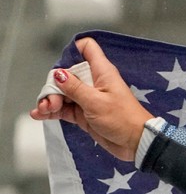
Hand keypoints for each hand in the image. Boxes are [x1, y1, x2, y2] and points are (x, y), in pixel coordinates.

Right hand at [30, 37, 153, 161]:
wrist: (137, 144)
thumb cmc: (122, 119)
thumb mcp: (96, 102)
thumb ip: (74, 88)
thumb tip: (58, 73)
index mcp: (101, 72)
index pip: (87, 49)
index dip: (72, 50)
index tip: (62, 64)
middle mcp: (93, 82)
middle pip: (67, 74)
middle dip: (54, 85)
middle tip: (51, 101)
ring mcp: (88, 98)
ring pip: (63, 93)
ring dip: (50, 99)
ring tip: (44, 110)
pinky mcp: (84, 114)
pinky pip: (65, 109)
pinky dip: (52, 111)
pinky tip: (40, 114)